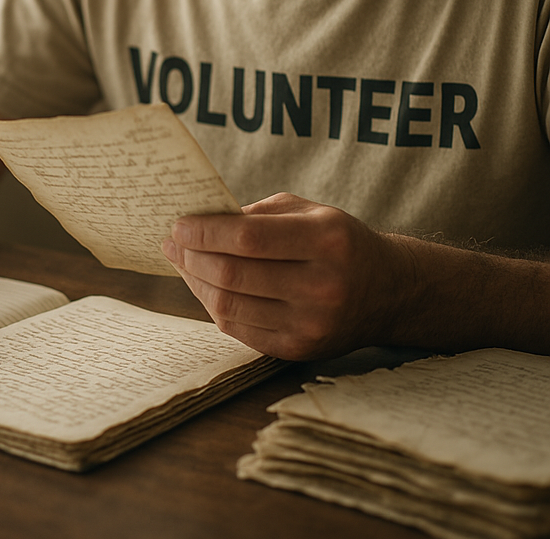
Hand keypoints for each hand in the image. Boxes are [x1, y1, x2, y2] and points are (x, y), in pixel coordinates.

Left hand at [161, 192, 415, 359]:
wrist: (388, 291)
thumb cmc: (337, 241)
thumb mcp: (308, 211)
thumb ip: (257, 214)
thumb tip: (200, 221)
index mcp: (326, 241)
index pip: (248, 239)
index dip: (205, 232)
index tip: (177, 224)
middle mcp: (322, 286)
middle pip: (233, 274)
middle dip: (192, 256)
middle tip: (171, 242)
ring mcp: (312, 324)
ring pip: (229, 306)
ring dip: (196, 281)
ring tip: (183, 262)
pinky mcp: (299, 349)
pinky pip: (239, 329)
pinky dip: (214, 305)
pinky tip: (205, 286)